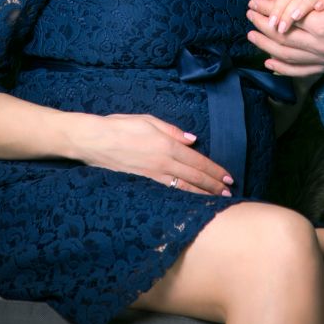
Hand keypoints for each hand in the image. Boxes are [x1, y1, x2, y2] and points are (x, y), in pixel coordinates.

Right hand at [69, 113, 233, 196]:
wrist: (94, 141)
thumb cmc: (120, 126)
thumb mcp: (148, 120)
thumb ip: (172, 131)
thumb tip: (192, 140)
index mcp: (167, 145)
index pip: (197, 161)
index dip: (214, 171)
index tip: (228, 178)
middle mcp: (163, 163)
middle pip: (194, 177)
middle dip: (213, 186)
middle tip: (228, 194)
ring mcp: (153, 176)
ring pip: (183, 189)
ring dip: (202, 195)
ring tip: (215, 202)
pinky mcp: (142, 184)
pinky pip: (167, 194)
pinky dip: (182, 199)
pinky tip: (189, 203)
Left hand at [247, 0, 323, 76]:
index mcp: (322, 25)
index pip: (284, 18)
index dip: (266, 9)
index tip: (253, 2)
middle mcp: (321, 47)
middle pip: (282, 39)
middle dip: (261, 26)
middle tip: (249, 15)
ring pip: (288, 57)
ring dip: (266, 47)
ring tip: (251, 36)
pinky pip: (302, 72)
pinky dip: (284, 69)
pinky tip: (270, 63)